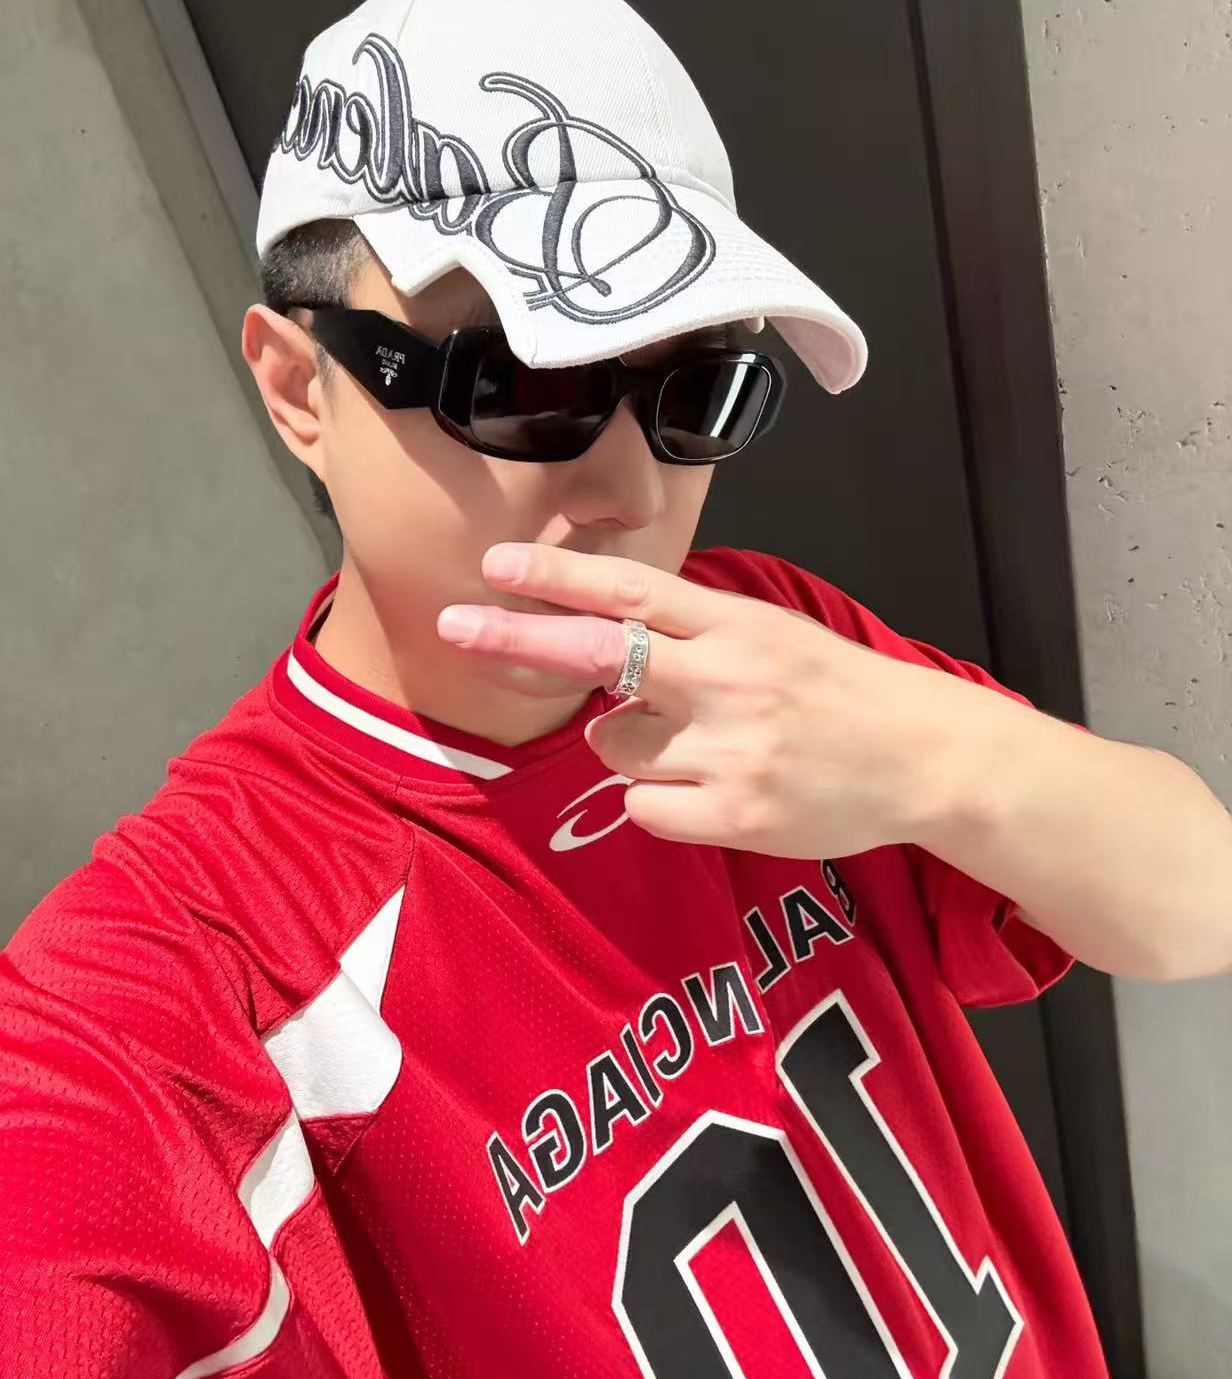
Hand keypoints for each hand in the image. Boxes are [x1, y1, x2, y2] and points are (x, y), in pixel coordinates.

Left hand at [437, 544, 978, 858]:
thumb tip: (605, 619)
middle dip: (520, 638)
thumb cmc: (837, 691)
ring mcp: (731, 750)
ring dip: (627, 744)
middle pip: (601, 654)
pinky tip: (706, 788)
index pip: (632, 590)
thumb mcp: (772, 633)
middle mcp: (729, 679)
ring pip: (614, 745)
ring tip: (690, 744)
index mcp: (738, 625)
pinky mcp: (736, 814)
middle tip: (455, 627)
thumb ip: (696, 627)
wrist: (924, 757)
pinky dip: (657, 799)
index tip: (496, 565)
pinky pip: (645, 807)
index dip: (558, 575)